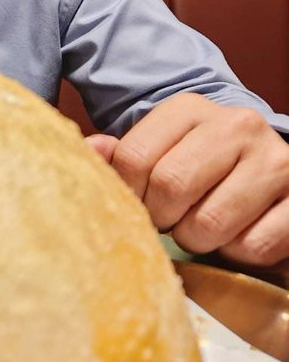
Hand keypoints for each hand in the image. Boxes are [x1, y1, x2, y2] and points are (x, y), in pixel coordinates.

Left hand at [86, 94, 288, 268]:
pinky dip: (239, 253)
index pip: (133, 158)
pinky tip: (241, 232)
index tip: (143, 201)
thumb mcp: (160, 150)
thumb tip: (90, 151)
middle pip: (170, 187)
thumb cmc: (201, 167)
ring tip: (206, 224)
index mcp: (191, 108)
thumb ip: (120, 155)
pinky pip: (252, 247)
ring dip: (199, 239)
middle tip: (173, 219)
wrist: (269, 172)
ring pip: (210, 224)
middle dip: (163, 218)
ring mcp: (275, 161)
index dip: (129, 194)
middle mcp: (237, 125)